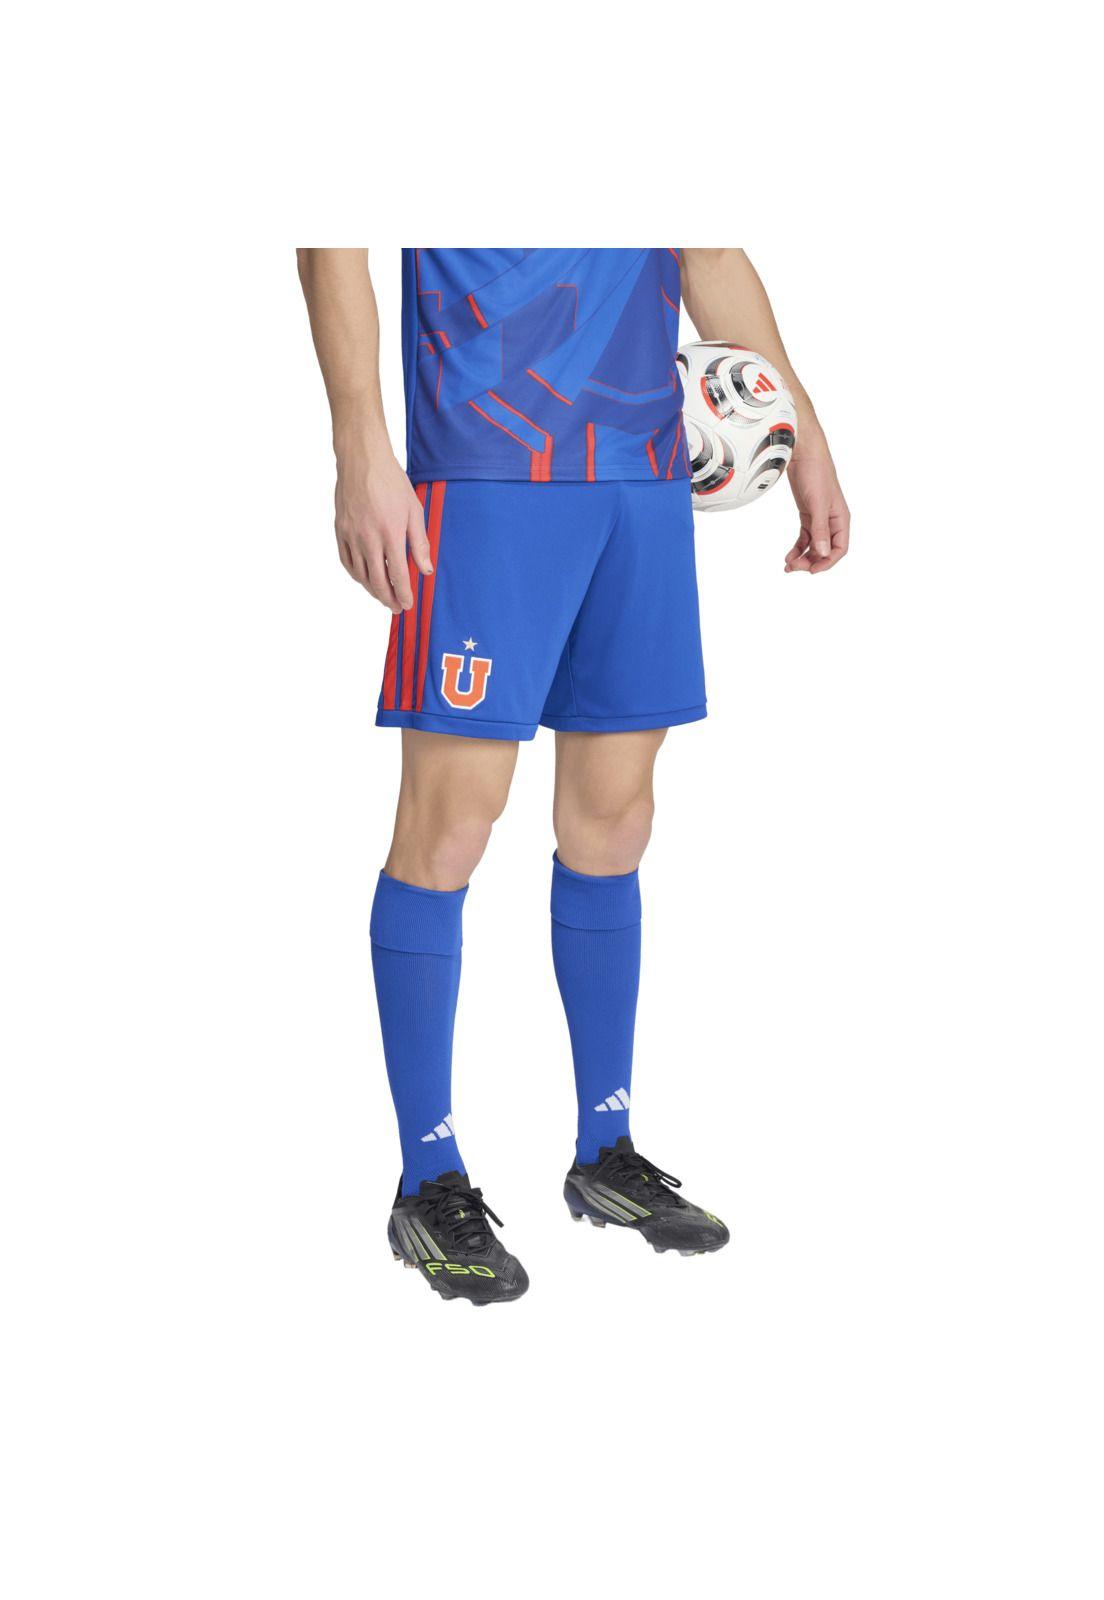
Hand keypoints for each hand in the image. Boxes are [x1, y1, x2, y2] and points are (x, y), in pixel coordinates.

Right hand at [334, 443, 432, 611]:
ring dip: (372, 590)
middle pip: (377, 581)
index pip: (397, 575)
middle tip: (396, 608)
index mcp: (390, 533)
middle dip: (388, 598)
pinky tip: (364, 578)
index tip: (408, 604)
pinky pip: (347, 561)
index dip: (403, 594)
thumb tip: (425, 569)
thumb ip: (419, 543)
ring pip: (360, 574)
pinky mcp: (340, 531)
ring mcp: (351, 535)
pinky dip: (356, 575)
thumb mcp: (414, 511)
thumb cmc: (391, 482)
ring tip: (383, 596)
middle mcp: (368, 538)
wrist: (362, 461)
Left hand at [783, 439, 849, 574]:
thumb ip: (820, 529)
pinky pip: (805, 537)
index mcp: (841, 518)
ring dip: (803, 557)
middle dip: (811, 561)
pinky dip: (798, 547)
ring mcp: (820, 517)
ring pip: (814, 545)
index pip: (839, 549)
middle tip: (794, 567)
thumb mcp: (817, 503)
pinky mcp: (808, 514)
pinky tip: (788, 555)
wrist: (803, 453)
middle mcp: (833, 520)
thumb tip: (822, 553)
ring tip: (788, 565)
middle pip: (825, 550)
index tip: (811, 570)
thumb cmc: (816, 473)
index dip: (827, 562)